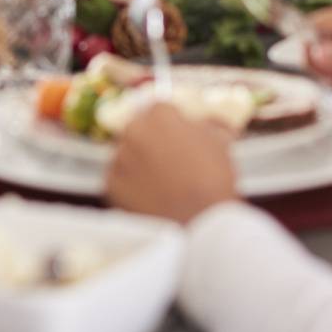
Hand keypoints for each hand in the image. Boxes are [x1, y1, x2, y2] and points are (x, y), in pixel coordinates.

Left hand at [106, 102, 238, 223]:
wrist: (200, 223)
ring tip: (159, 182)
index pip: (159, 108)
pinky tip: (148, 196)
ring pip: (126, 153)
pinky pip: (118, 178)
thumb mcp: (220, 143)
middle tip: (167, 160)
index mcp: (160, 116)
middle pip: (138, 128)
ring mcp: (119, 158)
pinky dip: (129, 185)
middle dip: (151, 139)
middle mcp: (134, 131)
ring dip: (138, 161)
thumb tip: (208, 121)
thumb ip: (209, 124)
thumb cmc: (214, 180)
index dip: (170, 122)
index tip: (176, 135)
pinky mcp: (111, 184)